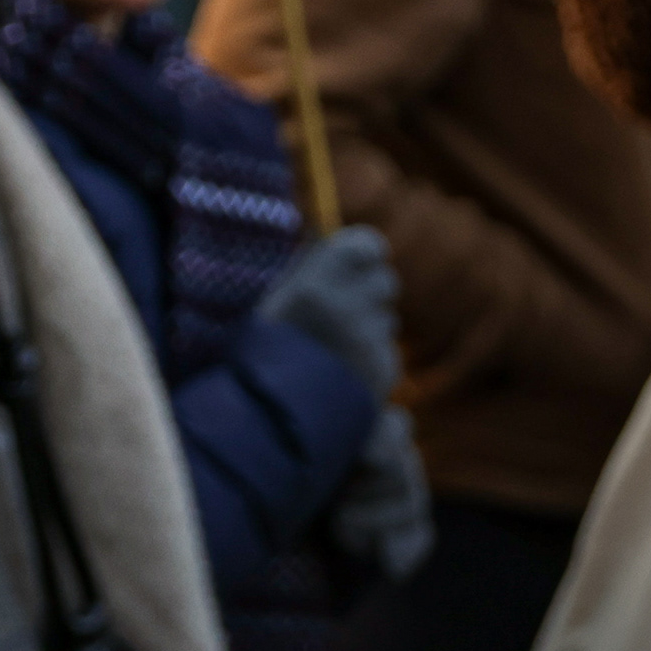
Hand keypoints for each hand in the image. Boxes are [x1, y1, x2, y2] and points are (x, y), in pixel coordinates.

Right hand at [258, 224, 398, 397]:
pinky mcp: (385, 371)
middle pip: (384, 281)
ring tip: (332, 347)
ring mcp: (372, 342)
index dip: (362, 252)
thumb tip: (323, 231)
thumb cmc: (264, 351)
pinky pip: (385, 351)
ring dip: (367, 326)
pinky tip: (341, 371)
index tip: (349, 262)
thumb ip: (307, 265)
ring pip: (385, 318)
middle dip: (367, 290)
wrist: (273, 419)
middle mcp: (352, 308)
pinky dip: (369, 357)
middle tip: (339, 307)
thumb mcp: (275, 300)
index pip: (368, 245)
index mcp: (319, 284)